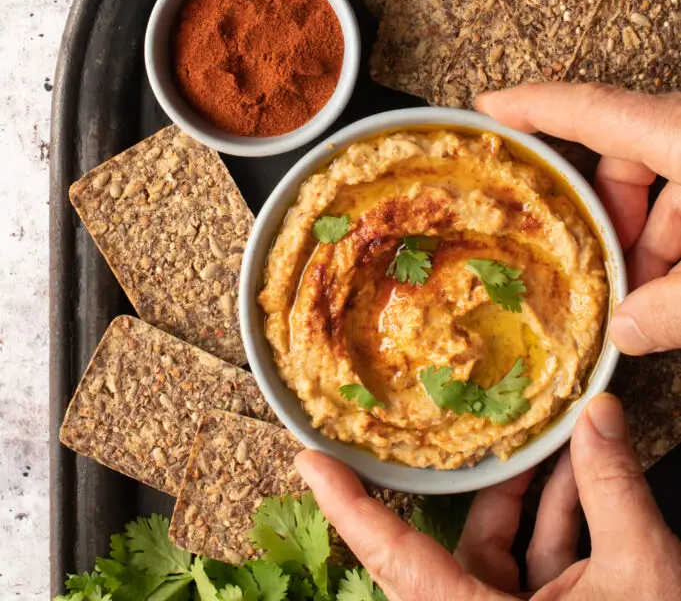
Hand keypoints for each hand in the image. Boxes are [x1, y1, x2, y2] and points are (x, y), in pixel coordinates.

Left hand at [295, 395, 680, 599]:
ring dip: (540, 491)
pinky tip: (587, 471)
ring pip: (509, 547)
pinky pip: (540, 563)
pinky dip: (562, 519)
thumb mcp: (640, 575)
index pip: (398, 561)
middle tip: (481, 414)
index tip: (310, 462)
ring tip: (562, 433)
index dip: (350, 510)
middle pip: (466, 541)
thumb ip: (612, 491)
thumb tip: (598, 414)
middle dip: (490, 476)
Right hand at [476, 83, 680, 354]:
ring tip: (648, 297)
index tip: (489, 108)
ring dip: (649, 236)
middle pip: (625, 154)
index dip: (531, 107)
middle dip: (605, 213)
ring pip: (667, 181)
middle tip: (596, 267)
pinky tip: (678, 290)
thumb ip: (672, 308)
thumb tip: (628, 332)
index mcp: (679, 131)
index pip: (588, 109)